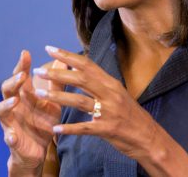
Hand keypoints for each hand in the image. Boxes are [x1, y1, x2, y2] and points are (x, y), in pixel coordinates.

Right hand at [0, 50, 64, 174]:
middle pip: (7, 90)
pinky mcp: (12, 140)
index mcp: (24, 96)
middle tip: (22, 75)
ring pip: (0, 111)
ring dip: (6, 105)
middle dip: (13, 82)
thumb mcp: (53, 103)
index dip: (22, 65)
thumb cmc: (43, 122)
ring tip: (14, 101)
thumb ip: (56, 84)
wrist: (38, 151)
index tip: (26, 53)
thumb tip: (63, 62)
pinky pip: (8, 138)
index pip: (20, 77)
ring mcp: (10, 122)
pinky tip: (12, 136)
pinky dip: (9, 136)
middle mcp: (14, 106)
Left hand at [32, 45, 163, 162]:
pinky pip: (85, 128)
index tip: (50, 49)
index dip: (67, 55)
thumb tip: (81, 67)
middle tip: (38, 71)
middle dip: (58, 73)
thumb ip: (100, 82)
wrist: (149, 138)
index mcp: (111, 83)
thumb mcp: (118, 93)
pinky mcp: (107, 130)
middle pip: (81, 79)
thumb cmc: (131, 115)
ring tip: (39, 94)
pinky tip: (56, 129)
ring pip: (79, 101)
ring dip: (58, 97)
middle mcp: (110, 94)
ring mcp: (109, 112)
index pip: (87, 64)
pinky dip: (69, 129)